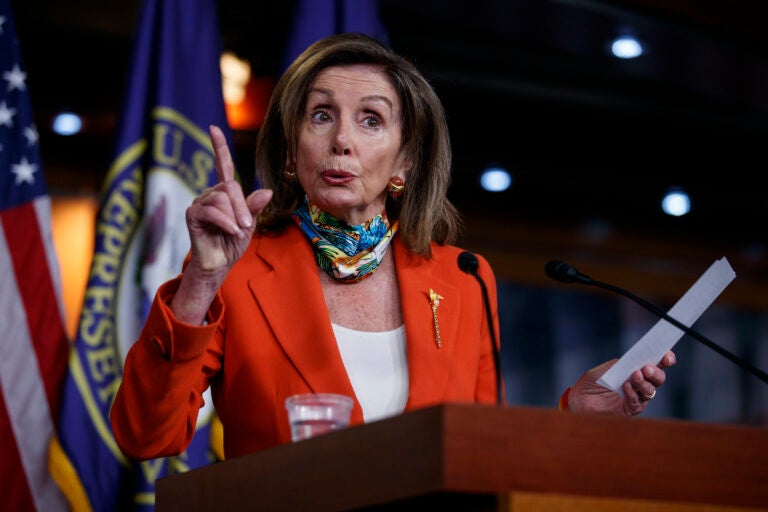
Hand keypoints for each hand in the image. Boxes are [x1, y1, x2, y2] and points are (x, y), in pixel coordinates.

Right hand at [170, 125, 271, 324]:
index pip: (222, 165)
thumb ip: (254, 207)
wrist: (219, 264)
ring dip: (234, 217)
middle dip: (242, 207)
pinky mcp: (192, 214)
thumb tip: (267, 191)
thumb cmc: (232, 243)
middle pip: (229, 187)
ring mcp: (199, 203)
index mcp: (224, 193)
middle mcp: (209, 194)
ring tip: (236, 232)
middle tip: (247, 226)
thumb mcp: (250, 224)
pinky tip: (230, 232)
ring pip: (221, 199)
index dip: (218, 146)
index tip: (213, 128)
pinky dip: (225, 222)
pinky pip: (211, 210)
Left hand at [567, 351, 675, 415]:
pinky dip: (632, 393)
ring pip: (650, 391)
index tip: (667, 356)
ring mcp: (636, 397)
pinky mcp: (629, 410)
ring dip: (643, 383)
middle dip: (656, 373)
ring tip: (634, 375)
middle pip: (658, 379)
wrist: (578, 398)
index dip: (665, 359)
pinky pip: (636, 402)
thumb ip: (621, 364)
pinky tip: (626, 386)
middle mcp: (640, 384)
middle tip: (646, 368)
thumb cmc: (593, 381)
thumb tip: (635, 360)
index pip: (657, 364)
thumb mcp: (606, 368)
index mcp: (637, 369)